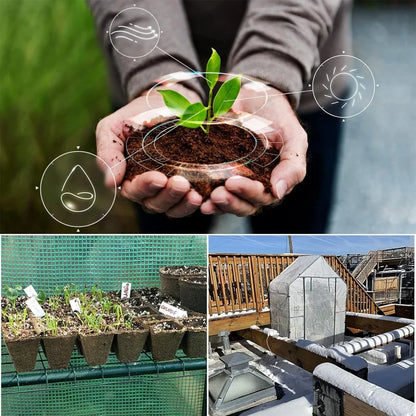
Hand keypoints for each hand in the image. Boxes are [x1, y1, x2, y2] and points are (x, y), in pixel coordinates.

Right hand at [95, 85, 203, 217]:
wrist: (164, 103)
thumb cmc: (135, 117)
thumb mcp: (113, 128)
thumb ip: (108, 154)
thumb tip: (111, 183)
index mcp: (128, 179)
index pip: (134, 191)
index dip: (146, 187)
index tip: (158, 177)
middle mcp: (148, 190)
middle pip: (155, 203)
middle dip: (168, 196)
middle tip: (181, 183)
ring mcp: (169, 190)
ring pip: (173, 208)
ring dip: (183, 204)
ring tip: (194, 194)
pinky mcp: (188, 186)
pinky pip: (190, 202)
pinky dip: (197, 202)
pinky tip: (204, 197)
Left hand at [201, 84, 306, 215]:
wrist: (255, 95)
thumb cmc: (278, 117)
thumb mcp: (293, 137)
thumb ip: (293, 165)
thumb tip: (279, 192)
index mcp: (273, 182)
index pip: (262, 197)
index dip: (248, 193)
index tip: (233, 183)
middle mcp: (254, 186)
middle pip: (243, 205)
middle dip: (230, 202)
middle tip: (217, 194)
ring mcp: (234, 180)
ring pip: (227, 202)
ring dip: (216, 204)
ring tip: (205, 200)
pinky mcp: (217, 172)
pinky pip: (210, 190)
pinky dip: (202, 195)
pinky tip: (195, 196)